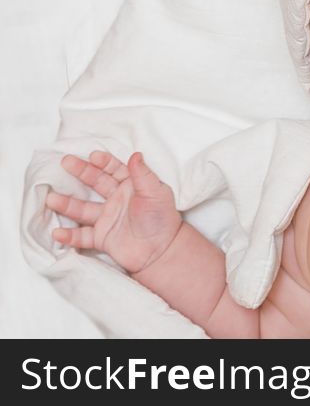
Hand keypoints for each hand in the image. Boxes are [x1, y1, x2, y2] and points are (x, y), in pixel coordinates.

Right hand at [47, 151, 182, 273]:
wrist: (163, 251)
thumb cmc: (162, 219)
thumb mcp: (157, 193)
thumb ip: (144, 175)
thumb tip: (135, 154)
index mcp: (131, 186)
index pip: (115, 169)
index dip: (104, 162)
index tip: (93, 155)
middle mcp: (116, 200)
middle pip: (95, 183)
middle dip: (80, 172)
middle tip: (65, 162)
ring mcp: (107, 218)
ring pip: (83, 209)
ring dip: (67, 204)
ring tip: (50, 199)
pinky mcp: (101, 238)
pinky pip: (82, 236)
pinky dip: (69, 235)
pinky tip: (57, 233)